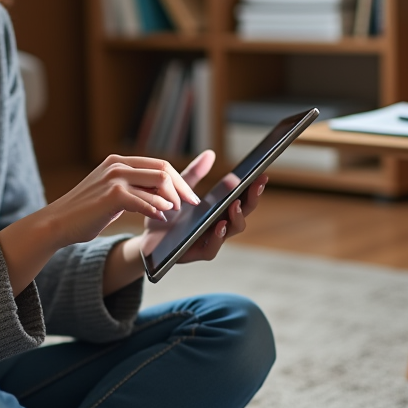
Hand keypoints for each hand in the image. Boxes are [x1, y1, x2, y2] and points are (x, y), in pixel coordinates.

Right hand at [43, 153, 202, 248]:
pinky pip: (144, 200)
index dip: (180, 179)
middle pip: (163, 169)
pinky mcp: (111, 196)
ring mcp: (114, 178)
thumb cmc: (85, 212)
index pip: (159, 164)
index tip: (191, 195)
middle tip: (192, 204)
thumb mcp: (111, 194)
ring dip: (172, 198)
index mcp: (118, 162)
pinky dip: (157, 209)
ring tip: (175, 212)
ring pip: (158, 180)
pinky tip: (161, 218)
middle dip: (182, 187)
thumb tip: (161, 194)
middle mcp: (117, 165)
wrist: (57, 223)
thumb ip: (132, 189)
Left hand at [101, 151, 267, 293]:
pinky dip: (217, 238)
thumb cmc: (165, 214)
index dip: (253, 189)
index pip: (242, 199)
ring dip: (237, 218)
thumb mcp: (177, 190)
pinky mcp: (195, 253)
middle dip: (251, 200)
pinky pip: (212, 249)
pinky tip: (218, 225)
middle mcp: (219, 227)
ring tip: (234, 205)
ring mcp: (209, 241)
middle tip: (255, 185)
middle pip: (243, 214)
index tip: (262, 175)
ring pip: (232, 231)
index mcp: (218, 211)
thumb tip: (210, 153)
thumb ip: (193, 174)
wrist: (145, 238)